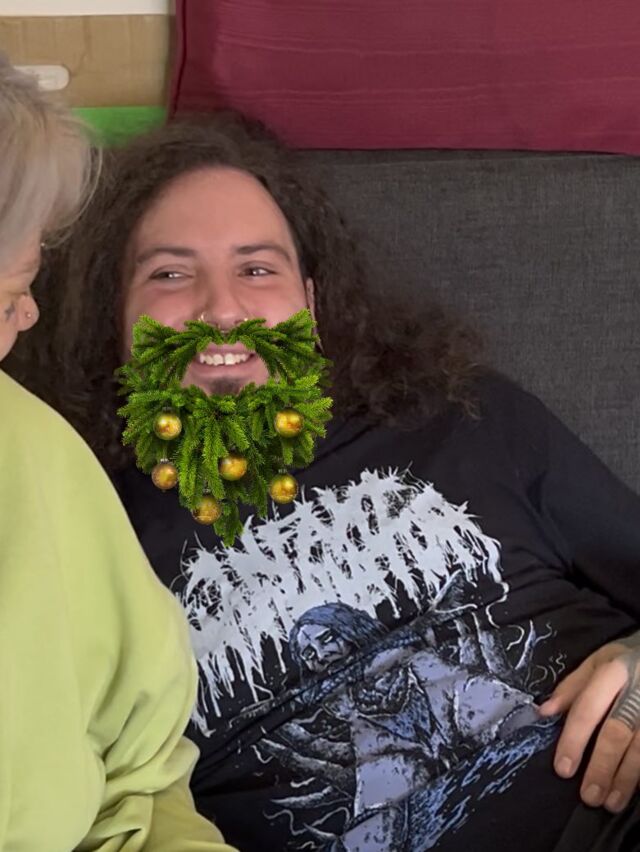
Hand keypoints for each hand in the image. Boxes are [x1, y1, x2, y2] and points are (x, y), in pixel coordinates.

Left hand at [539, 633, 639, 813]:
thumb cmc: (630, 660)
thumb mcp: (600, 661)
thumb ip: (573, 687)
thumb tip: (544, 711)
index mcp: (614, 671)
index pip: (588, 708)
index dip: (574, 740)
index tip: (563, 769)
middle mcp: (637, 690)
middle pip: (617, 732)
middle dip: (601, 767)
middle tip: (588, 795)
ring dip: (626, 779)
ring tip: (611, 802)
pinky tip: (636, 790)